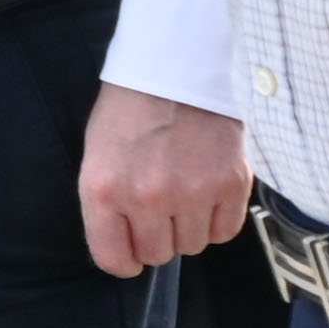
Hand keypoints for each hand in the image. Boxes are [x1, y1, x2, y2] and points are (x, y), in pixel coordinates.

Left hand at [78, 82, 251, 276]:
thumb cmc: (130, 112)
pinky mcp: (230, 184)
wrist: (175, 67)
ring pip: (193, 246)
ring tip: (183, 187)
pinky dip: (216, 218)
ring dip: (188, 225)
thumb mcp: (98, 156)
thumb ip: (107, 208)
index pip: (113, 260)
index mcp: (104, 189)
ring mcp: (192, 191)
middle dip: (156, 234)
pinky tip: (207, 188)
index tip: (131, 246)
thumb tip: (127, 254)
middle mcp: (148, 196)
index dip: (124, 258)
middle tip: (159, 201)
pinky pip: (224, 232)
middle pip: (157, 254)